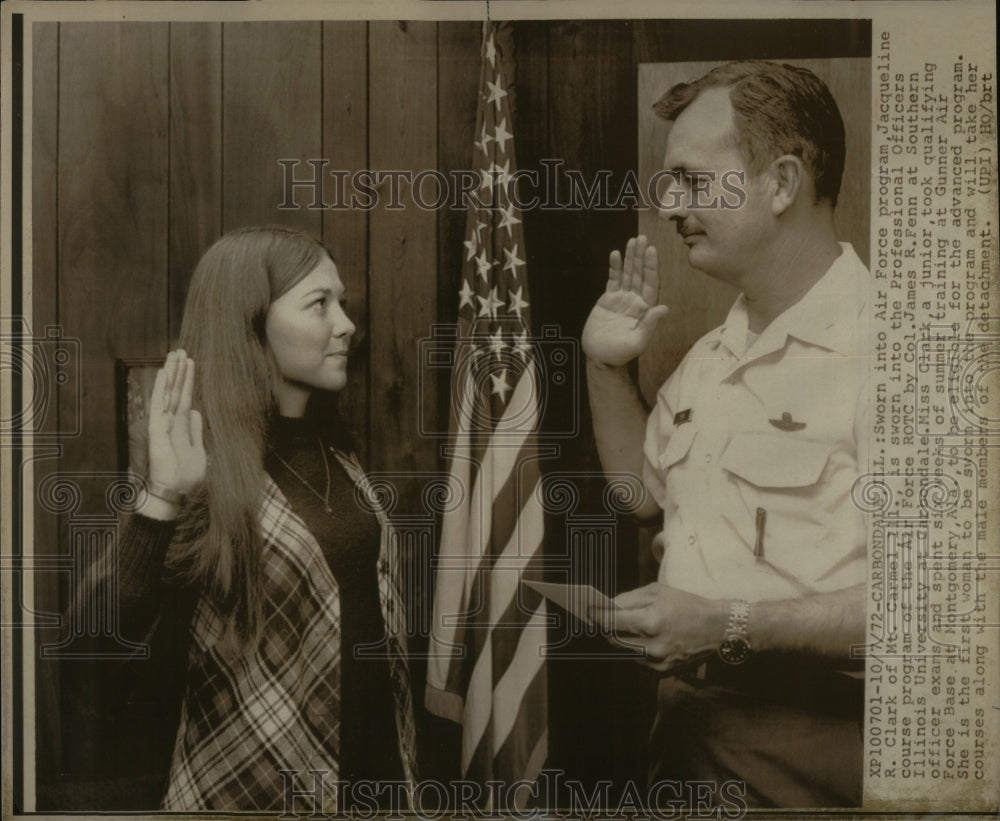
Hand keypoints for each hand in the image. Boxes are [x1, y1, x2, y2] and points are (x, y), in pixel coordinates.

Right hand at [146, 349, 206, 497]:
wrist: (176, 494)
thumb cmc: (186, 475)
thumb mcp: (198, 449)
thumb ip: (195, 430)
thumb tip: (195, 411)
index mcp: (180, 425)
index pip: (184, 397)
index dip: (187, 380)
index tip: (190, 362)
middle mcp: (170, 422)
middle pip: (175, 391)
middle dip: (178, 371)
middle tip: (180, 349)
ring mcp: (162, 425)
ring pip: (167, 394)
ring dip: (171, 374)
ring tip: (174, 354)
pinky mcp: (157, 431)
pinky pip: (158, 405)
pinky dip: (160, 389)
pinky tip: (163, 373)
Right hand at [581, 235, 669, 367]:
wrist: (599, 357)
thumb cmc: (619, 354)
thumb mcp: (636, 342)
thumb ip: (649, 324)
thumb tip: (664, 308)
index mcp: (645, 309)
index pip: (651, 283)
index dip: (651, 266)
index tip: (651, 251)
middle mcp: (635, 301)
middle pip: (640, 274)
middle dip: (641, 256)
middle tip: (642, 238)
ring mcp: (622, 298)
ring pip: (628, 273)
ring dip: (630, 257)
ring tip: (632, 240)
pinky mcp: (608, 299)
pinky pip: (613, 279)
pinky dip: (614, 267)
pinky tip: (616, 254)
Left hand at [591, 582, 727, 672]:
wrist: (718, 629)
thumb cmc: (688, 605)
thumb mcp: (658, 592)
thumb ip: (629, 599)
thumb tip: (607, 607)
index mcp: (651, 622)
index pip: (611, 622)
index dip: (596, 616)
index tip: (587, 610)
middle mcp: (653, 645)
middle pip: (613, 639)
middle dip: (606, 627)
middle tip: (600, 617)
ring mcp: (657, 662)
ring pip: (623, 650)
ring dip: (619, 638)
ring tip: (621, 626)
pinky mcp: (662, 672)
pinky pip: (637, 659)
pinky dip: (634, 648)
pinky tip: (640, 638)